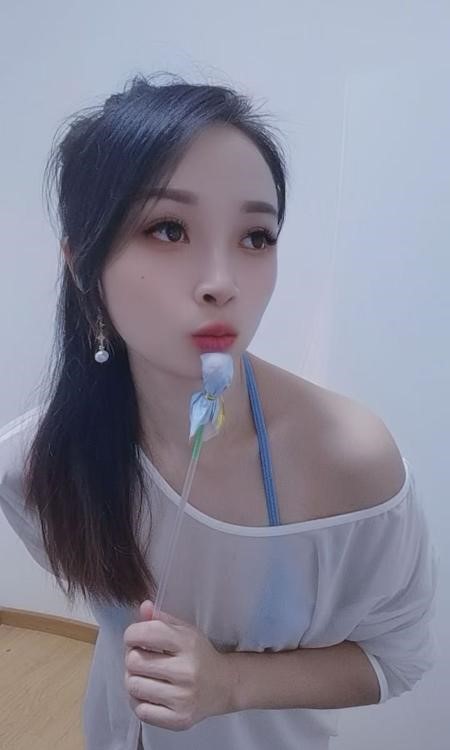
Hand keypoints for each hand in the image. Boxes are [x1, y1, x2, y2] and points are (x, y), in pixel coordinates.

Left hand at [123, 600, 236, 731]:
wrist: (224, 685)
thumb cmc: (199, 655)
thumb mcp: (185, 630)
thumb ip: (161, 619)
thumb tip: (143, 607)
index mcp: (187, 643)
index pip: (145, 633)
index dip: (132, 634)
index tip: (136, 638)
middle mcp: (186, 670)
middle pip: (133, 661)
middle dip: (132, 658)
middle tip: (142, 659)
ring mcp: (182, 698)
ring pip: (133, 686)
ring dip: (134, 680)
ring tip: (146, 676)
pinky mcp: (178, 720)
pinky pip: (140, 710)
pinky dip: (139, 701)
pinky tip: (150, 694)